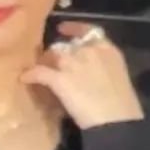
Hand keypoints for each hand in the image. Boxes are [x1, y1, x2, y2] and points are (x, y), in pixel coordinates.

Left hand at [21, 22, 143, 129]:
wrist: (117, 121)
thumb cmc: (123, 107)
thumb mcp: (117, 78)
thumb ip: (104, 69)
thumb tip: (92, 74)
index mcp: (108, 50)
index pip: (89, 31)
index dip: (74, 29)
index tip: (63, 29)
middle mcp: (89, 51)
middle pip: (66, 46)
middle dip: (57, 53)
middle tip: (50, 61)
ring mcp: (73, 63)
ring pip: (52, 55)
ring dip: (44, 62)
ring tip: (38, 69)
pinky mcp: (60, 79)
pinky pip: (39, 72)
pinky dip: (32, 75)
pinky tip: (26, 78)